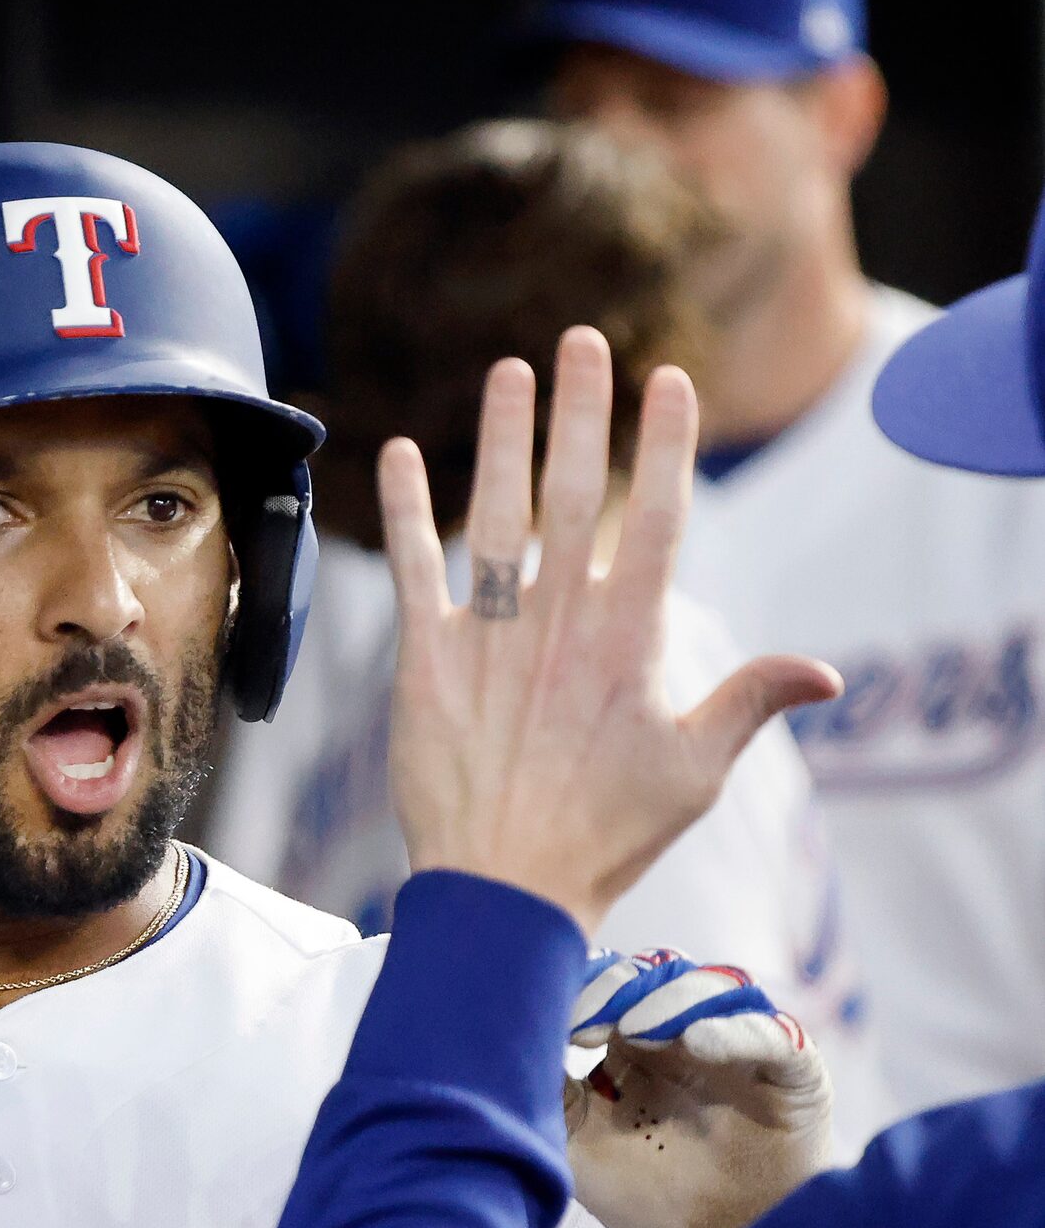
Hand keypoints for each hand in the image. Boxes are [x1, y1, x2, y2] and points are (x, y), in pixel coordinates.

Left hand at [379, 327, 841, 931]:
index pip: (657, 521)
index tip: (667, 382)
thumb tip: (828, 672)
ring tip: (507, 369)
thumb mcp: (693, 771)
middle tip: (580, 340)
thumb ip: (751, 704)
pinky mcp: (424, 662)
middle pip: (575, 497)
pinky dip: (405, 512)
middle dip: (581, 413)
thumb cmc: (604, 834)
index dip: (664, 447)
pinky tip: (400, 453)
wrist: (504, 888)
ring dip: (501, 439)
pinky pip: (412, 572)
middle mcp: (560, 626)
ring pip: (496, 518)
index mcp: (630, 642)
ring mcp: (490, 639)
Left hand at [563, 949, 832, 1227]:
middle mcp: (687, 1036)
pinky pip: (775, 1035)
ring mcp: (742, 1049)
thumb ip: (543, 1092)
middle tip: (594, 1012)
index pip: (611, 989)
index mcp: (634, 1044)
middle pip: (660, 979)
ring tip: (639, 1024)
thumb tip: (494, 1038)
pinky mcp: (794, 1072)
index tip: (555, 1009)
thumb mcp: (573, 1144)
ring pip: (716, 990)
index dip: (585, 988)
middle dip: (624, 986)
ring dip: (674, 999)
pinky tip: (700, 1041)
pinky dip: (738, 1031)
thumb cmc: (639, 1198)